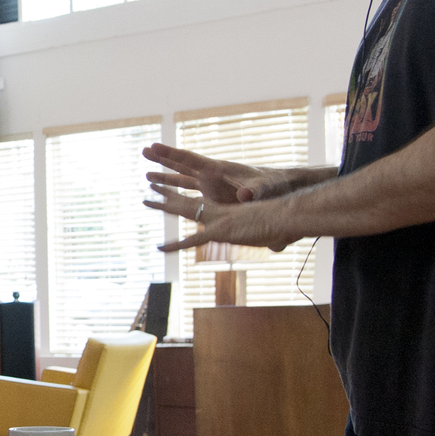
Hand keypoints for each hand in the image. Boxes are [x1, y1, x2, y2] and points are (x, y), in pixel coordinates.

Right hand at [141, 143, 285, 210]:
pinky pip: (190, 191)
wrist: (278, 187)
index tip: (154, 146)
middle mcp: (211, 173)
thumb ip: (254, 191)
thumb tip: (246, 195)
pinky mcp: (214, 194)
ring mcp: (211, 183)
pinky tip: (167, 193)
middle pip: (182, 163)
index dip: (172, 153)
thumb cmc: (272, 185)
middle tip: (144, 150)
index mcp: (218, 169)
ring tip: (146, 174)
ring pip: (183, 178)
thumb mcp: (264, 188)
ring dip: (166, 176)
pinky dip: (177, 191)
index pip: (190, 159)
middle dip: (163, 158)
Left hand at [144, 185, 293, 254]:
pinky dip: (175, 246)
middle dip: (168, 195)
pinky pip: (192, 240)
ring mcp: (218, 219)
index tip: (175, 196)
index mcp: (229, 212)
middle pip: (188, 201)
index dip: (188, 200)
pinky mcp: (220, 230)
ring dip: (164, 204)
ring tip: (145, 199)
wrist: (289, 217)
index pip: (203, 204)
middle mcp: (220, 211)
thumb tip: (278, 246)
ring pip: (185, 210)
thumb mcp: (275, 234)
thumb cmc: (285, 225)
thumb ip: (273, 240)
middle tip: (151, 187)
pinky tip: (160, 248)